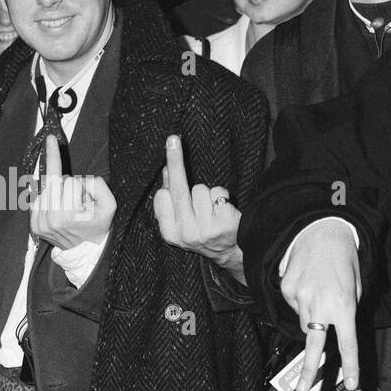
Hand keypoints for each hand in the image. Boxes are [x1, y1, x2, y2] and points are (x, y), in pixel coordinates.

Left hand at [29, 135, 115, 248]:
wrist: (87, 251)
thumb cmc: (99, 226)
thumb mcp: (109, 205)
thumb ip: (98, 186)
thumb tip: (78, 181)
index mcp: (68, 215)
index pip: (71, 181)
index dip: (74, 176)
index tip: (50, 137)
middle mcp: (51, 219)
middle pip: (56, 182)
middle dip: (68, 186)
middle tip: (78, 203)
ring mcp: (40, 223)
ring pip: (46, 189)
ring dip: (58, 193)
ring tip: (68, 208)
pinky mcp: (34, 225)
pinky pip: (38, 198)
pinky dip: (49, 199)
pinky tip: (58, 210)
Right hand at [153, 133, 244, 278]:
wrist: (228, 252)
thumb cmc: (202, 230)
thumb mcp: (181, 219)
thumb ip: (171, 196)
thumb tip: (166, 170)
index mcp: (170, 233)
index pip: (162, 196)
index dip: (168, 185)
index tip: (166, 167)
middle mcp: (185, 233)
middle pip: (178, 188)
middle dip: (175, 160)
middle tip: (173, 138)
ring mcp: (205, 230)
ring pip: (201, 190)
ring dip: (207, 194)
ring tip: (211, 209)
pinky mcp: (224, 224)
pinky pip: (218, 193)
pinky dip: (221, 197)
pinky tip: (222, 210)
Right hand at [280, 217, 362, 390]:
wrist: (320, 231)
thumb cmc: (344, 260)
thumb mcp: (355, 287)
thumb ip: (347, 312)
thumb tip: (334, 331)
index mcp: (344, 305)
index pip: (348, 343)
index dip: (351, 366)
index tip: (352, 385)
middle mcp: (320, 305)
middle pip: (314, 346)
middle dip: (310, 372)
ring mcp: (300, 298)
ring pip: (304, 324)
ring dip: (311, 320)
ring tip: (318, 295)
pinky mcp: (286, 290)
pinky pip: (294, 306)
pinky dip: (301, 302)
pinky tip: (307, 284)